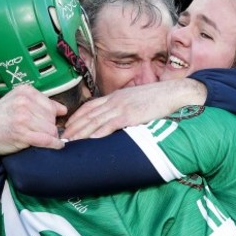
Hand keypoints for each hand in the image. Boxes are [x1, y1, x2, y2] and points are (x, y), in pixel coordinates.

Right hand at [0, 85, 67, 164]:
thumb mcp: (16, 103)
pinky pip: (47, 140)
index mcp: (24, 91)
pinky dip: (54, 144)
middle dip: (50, 128)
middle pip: (52, 118)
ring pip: (51, 129)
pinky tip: (57, 146)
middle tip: (41, 133)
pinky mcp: (22, 134)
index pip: (51, 105)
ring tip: (41, 139)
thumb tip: (63, 109)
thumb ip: (39, 103)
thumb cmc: (1, 120)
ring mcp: (22, 117)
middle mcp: (23, 102)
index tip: (46, 124)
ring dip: (50, 137)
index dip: (52, 117)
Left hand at [63, 78, 206, 139]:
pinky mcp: (130, 115)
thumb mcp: (137, 102)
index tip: (66, 127)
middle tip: (59, 138)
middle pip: (87, 114)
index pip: (89, 107)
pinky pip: (110, 124)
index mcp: (116, 97)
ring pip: (94, 120)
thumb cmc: (159, 100)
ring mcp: (122, 107)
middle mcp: (115, 100)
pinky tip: (89, 140)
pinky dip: (98, 133)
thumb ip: (124, 110)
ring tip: (68, 142)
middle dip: (72, 127)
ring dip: (80, 132)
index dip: (76, 118)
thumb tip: (116, 123)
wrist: (176, 93)